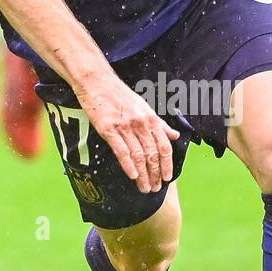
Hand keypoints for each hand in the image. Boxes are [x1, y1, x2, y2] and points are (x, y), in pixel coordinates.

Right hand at [74, 73, 180, 193]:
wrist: (96, 81)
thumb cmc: (119, 94)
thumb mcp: (143, 106)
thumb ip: (159, 123)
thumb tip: (174, 135)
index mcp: (150, 118)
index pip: (164, 146)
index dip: (167, 164)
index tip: (167, 178)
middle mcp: (140, 123)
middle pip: (152, 154)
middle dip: (155, 174)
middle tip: (155, 188)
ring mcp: (124, 127)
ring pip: (138, 156)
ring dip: (143, 175)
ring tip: (144, 188)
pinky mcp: (108, 129)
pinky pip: (121, 150)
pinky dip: (128, 165)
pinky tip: (131, 176)